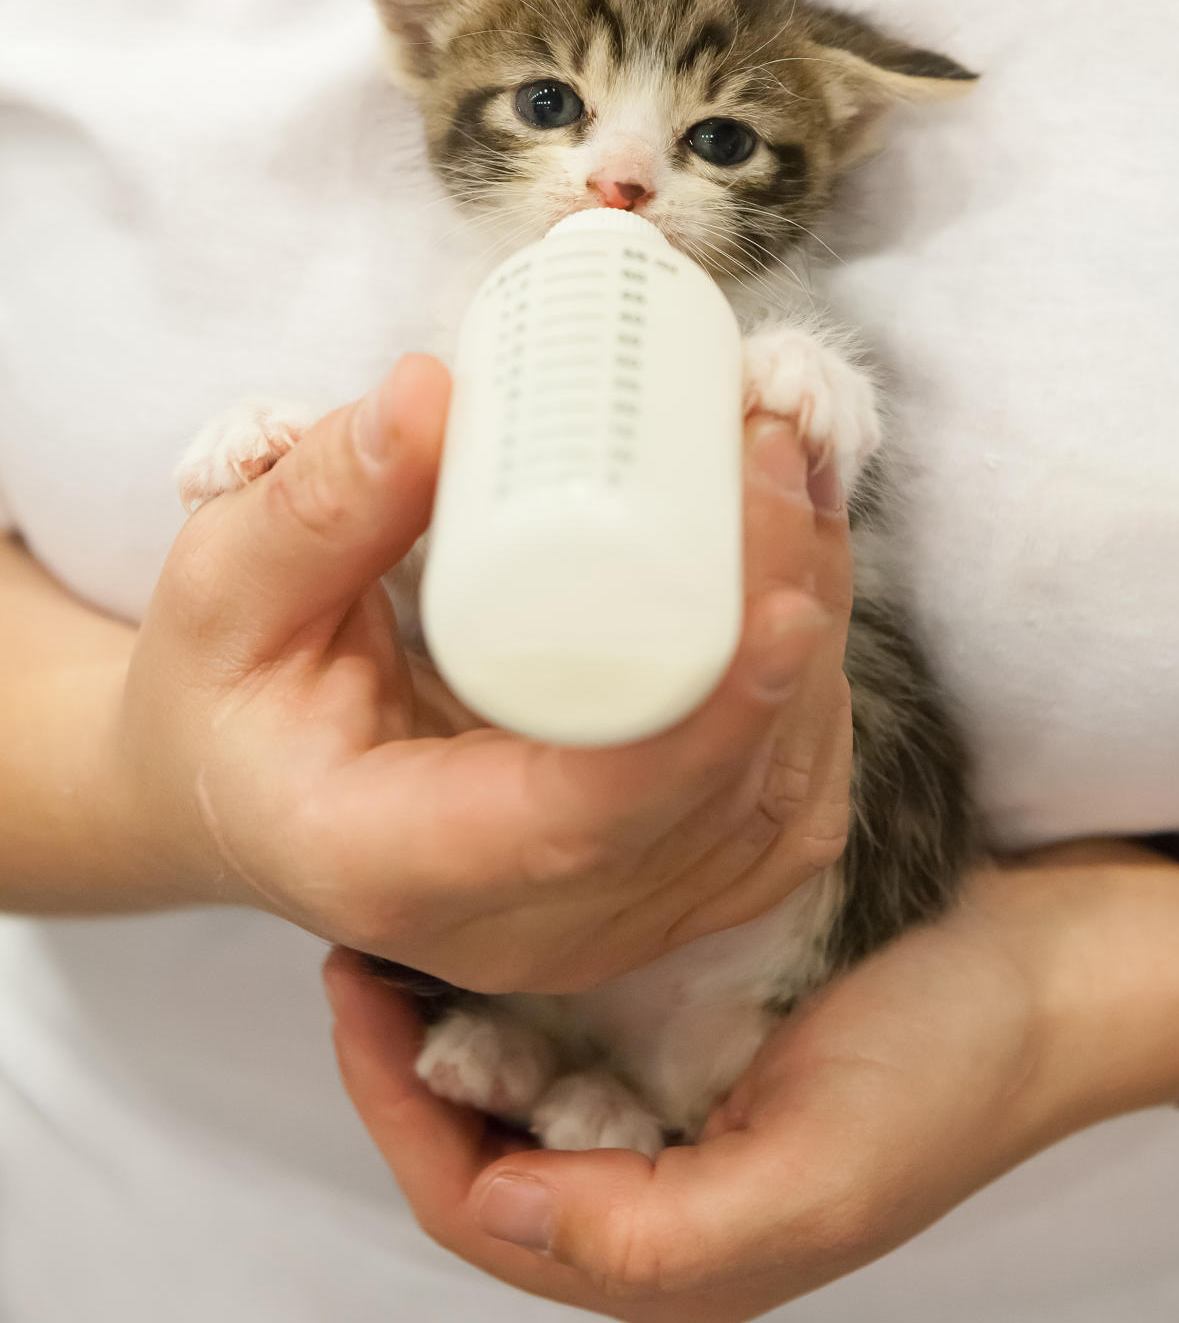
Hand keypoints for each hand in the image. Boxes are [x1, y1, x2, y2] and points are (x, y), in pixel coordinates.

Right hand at [108, 354, 854, 990]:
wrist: (245, 789)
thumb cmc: (228, 695)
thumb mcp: (222, 588)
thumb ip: (315, 502)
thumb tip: (437, 396)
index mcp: (395, 866)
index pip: (586, 821)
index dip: (704, 723)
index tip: (778, 598)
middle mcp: (518, 926)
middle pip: (710, 804)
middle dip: (782, 631)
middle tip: (777, 457)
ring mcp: (597, 924)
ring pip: (770, 807)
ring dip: (812, 645)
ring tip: (791, 482)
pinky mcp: (647, 892)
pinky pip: (777, 812)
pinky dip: (811, 696)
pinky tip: (797, 575)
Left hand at [325, 833, 1178, 1322]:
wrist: (1038, 978)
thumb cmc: (945, 1070)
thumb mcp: (814, 1174)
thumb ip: (652, 1232)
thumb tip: (499, 1198)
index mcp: (669, 1257)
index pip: (475, 1203)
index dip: (396, 1108)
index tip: (354, 996)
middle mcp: (650, 1200)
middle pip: (473, 1151)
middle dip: (403, 1063)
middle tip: (361, 956)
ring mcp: (666, 1123)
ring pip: (510, 1095)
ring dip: (449, 1022)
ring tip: (405, 936)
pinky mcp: (687, 1052)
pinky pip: (566, 1038)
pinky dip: (513, 991)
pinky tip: (496, 931)